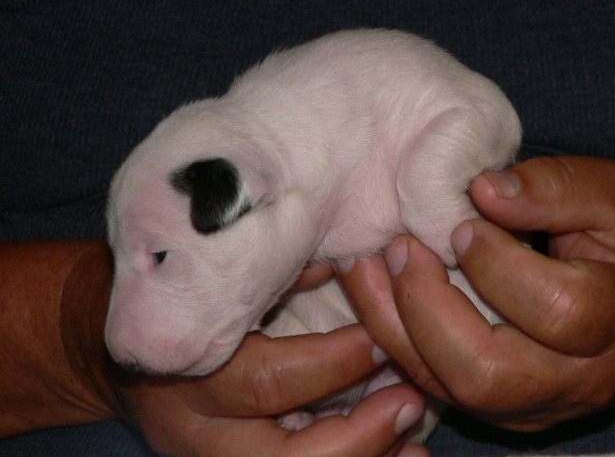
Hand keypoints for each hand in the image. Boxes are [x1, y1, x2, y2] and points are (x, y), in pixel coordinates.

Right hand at [0, 240, 427, 456]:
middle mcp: (196, 430)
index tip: (381, 339)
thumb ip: (273, 276)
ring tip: (414, 444)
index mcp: (188, 368)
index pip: (271, 380)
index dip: (335, 364)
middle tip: (410, 400)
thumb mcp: (209, 280)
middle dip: (357, 433)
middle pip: (282, 456)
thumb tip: (348, 264)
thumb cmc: (171, 301)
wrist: (112, 350)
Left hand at [337, 156, 614, 430]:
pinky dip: (394, 339)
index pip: (555, 309)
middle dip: (427, 308)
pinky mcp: (498, 405)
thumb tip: (484, 188)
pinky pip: (433, 385)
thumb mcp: (607, 200)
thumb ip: (554, 189)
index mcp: (614, 319)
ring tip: (365, 267)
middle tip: (400, 250)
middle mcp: (572, 377)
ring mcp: (531, 401)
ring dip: (394, 326)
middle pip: (486, 372)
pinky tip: (375, 293)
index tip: (463, 224)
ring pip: (448, 388)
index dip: (496, 264)